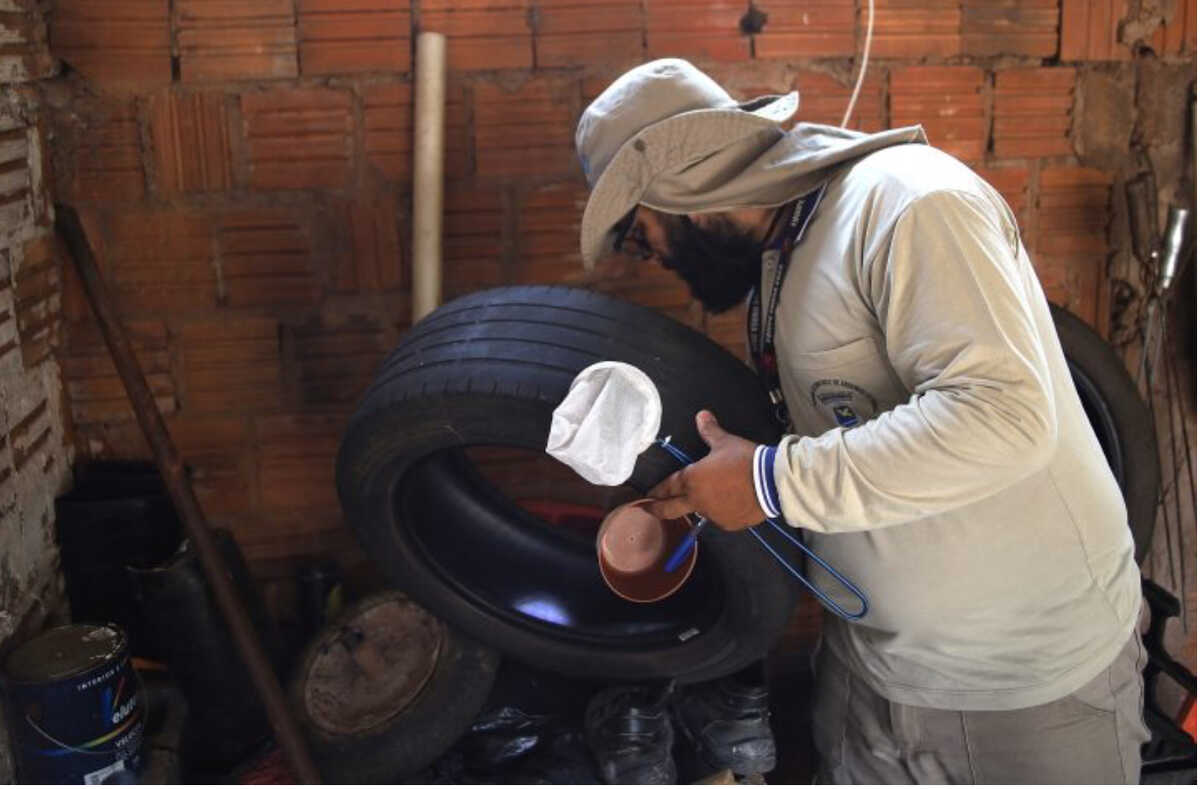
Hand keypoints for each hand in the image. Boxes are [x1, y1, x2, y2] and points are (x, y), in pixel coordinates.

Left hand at [645, 410, 764, 530]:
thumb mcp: (725, 442)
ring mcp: (712, 515)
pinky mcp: (728, 524)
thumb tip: (701, 415)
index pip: (666, 487)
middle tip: (648, 510)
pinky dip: (719, 512)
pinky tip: (727, 503)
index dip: (655, 492)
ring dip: (695, 506)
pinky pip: (718, 518)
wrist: (771, 483)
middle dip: (656, 510)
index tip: (646, 496)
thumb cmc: (744, 460)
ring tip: (704, 499)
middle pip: (669, 510)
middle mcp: (697, 500)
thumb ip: (710, 431)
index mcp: (691, 480)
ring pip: (697, 512)